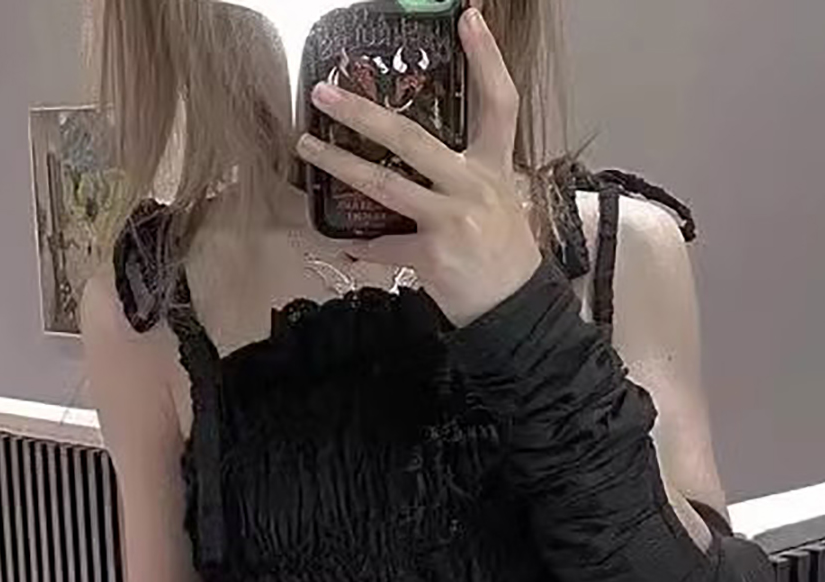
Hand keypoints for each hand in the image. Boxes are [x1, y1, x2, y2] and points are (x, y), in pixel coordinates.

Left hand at [297, 4, 542, 326]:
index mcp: (493, 168)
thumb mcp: (499, 202)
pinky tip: (341, 242)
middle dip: (362, 113)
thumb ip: (467, 174)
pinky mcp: (433, 257)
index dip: (487, 58)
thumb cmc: (504, 256)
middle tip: (326, 92)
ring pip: (384, 185)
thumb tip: (422, 157)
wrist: (516, 310)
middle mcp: (473, 187)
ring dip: (339, 164)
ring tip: (308, 147)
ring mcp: (452, 221)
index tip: (469, 18)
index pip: (499, 103)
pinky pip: (383, 245)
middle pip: (412, 137)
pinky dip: (359, 246)